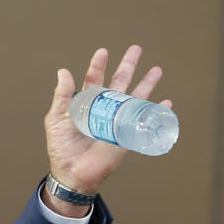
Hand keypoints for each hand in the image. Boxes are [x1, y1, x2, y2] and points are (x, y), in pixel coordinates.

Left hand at [43, 45, 170, 207]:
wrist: (73, 173)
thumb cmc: (61, 148)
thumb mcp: (56, 119)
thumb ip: (61, 96)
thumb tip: (64, 71)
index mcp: (86, 103)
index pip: (94, 79)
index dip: (99, 65)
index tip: (103, 52)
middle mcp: (103, 109)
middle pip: (119, 83)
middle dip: (128, 66)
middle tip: (136, 50)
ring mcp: (116, 121)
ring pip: (135, 97)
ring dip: (147, 83)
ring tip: (156, 70)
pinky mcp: (126, 135)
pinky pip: (144, 120)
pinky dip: (156, 111)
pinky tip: (166, 102)